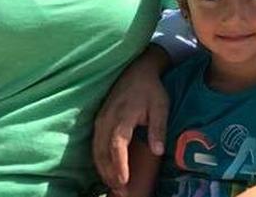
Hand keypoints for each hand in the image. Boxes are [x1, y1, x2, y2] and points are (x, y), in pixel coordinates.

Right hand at [93, 46, 170, 195]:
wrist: (138, 70)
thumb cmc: (151, 89)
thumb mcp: (161, 106)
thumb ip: (158, 128)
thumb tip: (158, 151)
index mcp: (122, 117)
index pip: (117, 145)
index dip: (119, 165)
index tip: (124, 181)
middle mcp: (107, 120)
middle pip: (102, 152)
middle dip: (109, 173)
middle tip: (120, 191)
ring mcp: (100, 120)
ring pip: (96, 150)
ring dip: (102, 169)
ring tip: (113, 186)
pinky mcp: (98, 120)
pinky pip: (94, 144)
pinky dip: (98, 160)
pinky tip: (106, 170)